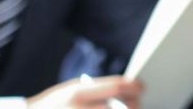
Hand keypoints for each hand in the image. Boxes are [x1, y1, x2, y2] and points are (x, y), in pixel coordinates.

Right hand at [26, 75, 142, 107]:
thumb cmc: (50, 106)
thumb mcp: (69, 91)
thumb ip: (95, 91)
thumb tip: (125, 91)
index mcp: (77, 94)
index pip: (116, 86)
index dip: (133, 86)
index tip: (142, 86)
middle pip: (121, 108)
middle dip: (134, 105)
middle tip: (139, 103)